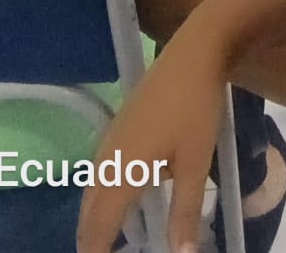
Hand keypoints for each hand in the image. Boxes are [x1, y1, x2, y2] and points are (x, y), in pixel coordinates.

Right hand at [77, 20, 229, 252]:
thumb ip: (185, 212)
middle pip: (90, 207)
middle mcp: (109, 155)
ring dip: (94, 215)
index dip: (96, 250)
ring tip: (103, 239)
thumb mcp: (195, 163)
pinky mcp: (120, 124)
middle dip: (90, 237)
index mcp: (123, 168)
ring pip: (93, 187)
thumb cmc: (196, 108)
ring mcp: (112, 136)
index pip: (101, 223)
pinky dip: (102, 193)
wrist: (193, 52)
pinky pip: (101, 169)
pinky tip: (119, 198)